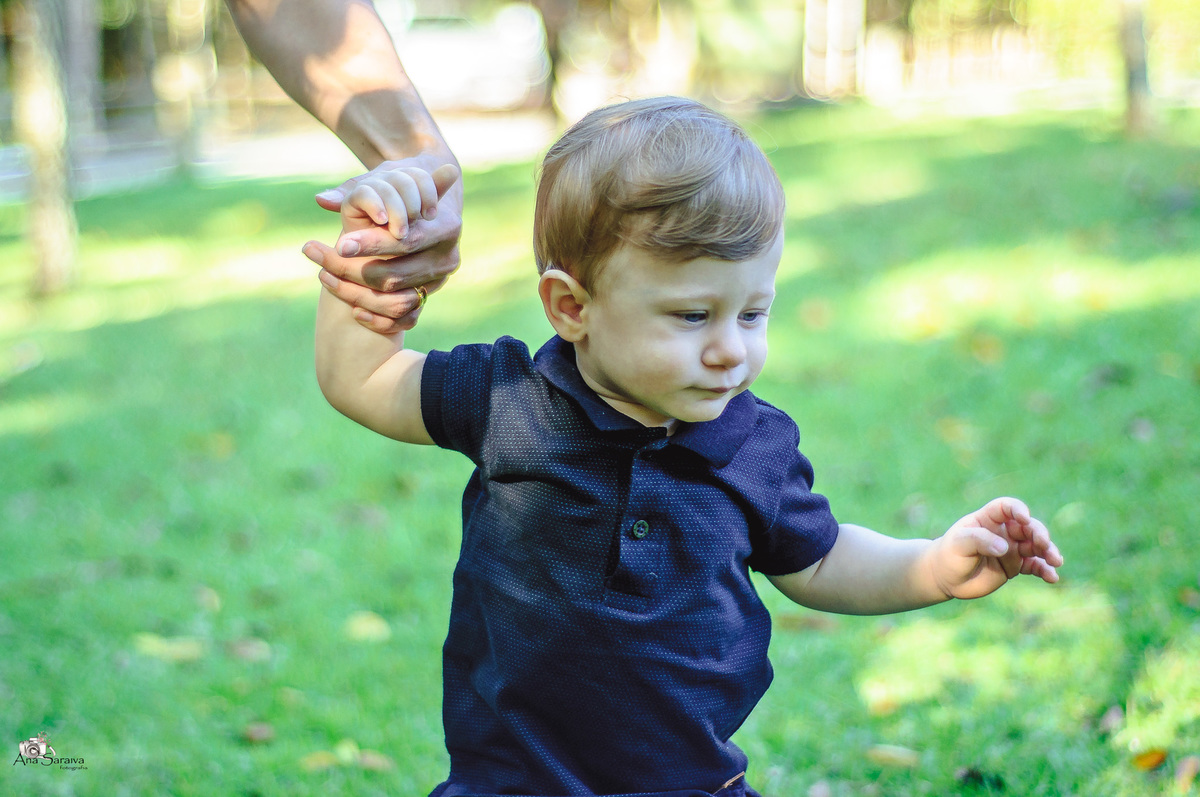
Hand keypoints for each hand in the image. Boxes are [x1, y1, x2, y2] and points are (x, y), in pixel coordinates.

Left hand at [307, 161, 461, 333]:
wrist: (420, 213)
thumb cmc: (399, 194)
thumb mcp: (383, 183)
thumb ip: (355, 191)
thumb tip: (321, 199)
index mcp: (446, 226)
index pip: (405, 241)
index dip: (372, 245)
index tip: (340, 244)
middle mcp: (447, 258)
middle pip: (395, 275)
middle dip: (352, 270)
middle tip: (319, 259)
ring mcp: (438, 283)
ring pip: (395, 301)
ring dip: (356, 294)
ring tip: (324, 275)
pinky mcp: (430, 301)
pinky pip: (405, 321)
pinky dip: (378, 320)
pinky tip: (353, 309)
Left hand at [929, 497, 1062, 600]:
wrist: (947, 577)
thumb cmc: (950, 555)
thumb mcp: (959, 544)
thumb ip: (980, 541)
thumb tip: (1004, 547)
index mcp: (989, 519)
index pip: (1007, 507)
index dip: (1018, 509)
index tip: (1024, 518)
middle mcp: (1004, 531)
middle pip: (1028, 527)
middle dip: (1039, 534)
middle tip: (1044, 544)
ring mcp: (1012, 549)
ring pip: (1036, 546)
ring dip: (1048, 551)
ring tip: (1056, 561)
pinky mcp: (1016, 566)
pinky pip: (1035, 566)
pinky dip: (1045, 571)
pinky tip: (1052, 578)